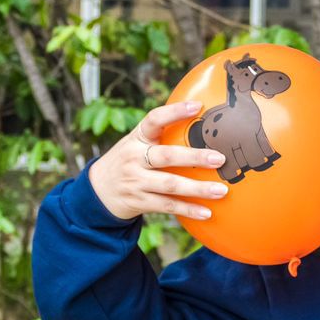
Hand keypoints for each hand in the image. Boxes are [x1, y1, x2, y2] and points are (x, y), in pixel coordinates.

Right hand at [87, 101, 228, 221]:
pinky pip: (167, 206)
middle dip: (194, 157)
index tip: (197, 106)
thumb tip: (200, 121)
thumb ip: (160, 135)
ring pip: (170, 185)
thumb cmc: (129, 161)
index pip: (154, 120)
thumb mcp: (137, 143)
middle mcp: (134, 158)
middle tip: (219, 159)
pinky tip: (207, 213)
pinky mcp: (139, 201)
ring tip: (221, 190)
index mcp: (137, 138)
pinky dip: (188, 210)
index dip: (174, 112)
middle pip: (166, 156)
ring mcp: (136, 181)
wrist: (98, 190)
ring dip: (197, 189)